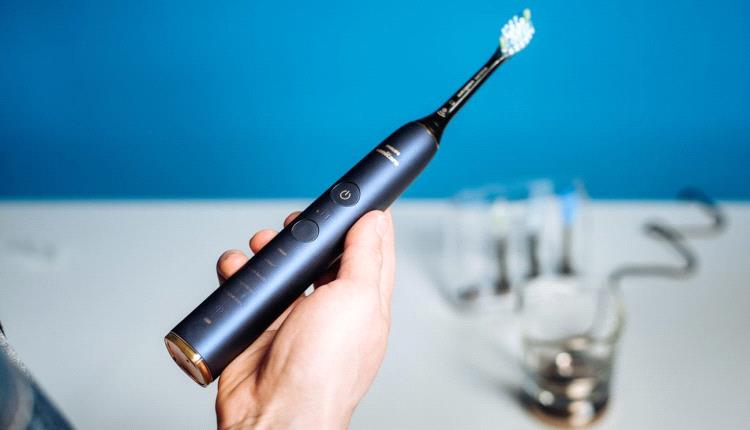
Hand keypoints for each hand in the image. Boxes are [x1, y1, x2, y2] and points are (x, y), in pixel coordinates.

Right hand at [214, 210, 394, 428]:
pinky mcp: (260, 327)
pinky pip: (249, 290)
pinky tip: (236, 268)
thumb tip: (376, 221)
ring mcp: (294, 318)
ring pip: (283, 270)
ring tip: (260, 244)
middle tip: (295, 222)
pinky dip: (239, 274)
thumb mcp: (357, 299)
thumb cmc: (324, 369)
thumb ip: (365, 257)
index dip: (363, 223)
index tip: (353, 199)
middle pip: (321, 257)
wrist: (274, 412)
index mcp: (364, 303)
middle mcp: (331, 309)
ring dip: (269, 251)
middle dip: (307, 234)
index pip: (371, 253)